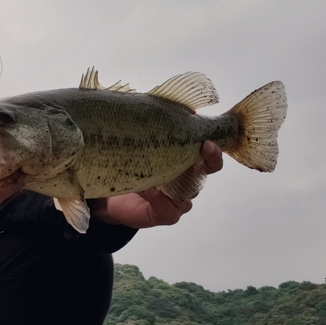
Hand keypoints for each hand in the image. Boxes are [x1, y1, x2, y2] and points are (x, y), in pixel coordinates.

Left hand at [95, 141, 222, 228]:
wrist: (112, 197)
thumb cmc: (131, 166)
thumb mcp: (144, 144)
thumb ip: (159, 129)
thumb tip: (171, 111)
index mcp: (186, 160)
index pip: (208, 153)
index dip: (213, 148)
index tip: (207, 141)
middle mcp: (188, 179)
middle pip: (207, 170)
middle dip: (210, 159)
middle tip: (204, 148)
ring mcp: (179, 199)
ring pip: (188, 190)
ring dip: (175, 177)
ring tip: (160, 167)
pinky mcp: (167, 213)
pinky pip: (168, 208)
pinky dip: (157, 197)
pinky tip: (147, 188)